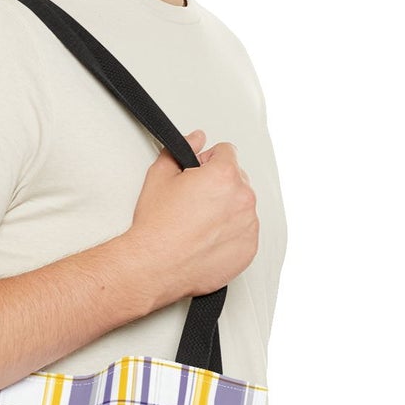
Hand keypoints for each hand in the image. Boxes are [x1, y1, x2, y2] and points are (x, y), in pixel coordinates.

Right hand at [129, 127, 259, 306]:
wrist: (155, 266)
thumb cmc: (157, 227)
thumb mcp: (160, 176)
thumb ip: (183, 148)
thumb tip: (197, 139)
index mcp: (224, 175)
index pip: (227, 152)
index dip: (208, 161)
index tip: (197, 175)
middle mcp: (243, 198)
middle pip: (238, 178)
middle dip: (220, 185)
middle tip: (194, 202)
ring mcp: (249, 225)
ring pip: (242, 206)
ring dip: (227, 209)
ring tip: (199, 223)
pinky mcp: (249, 249)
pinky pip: (245, 232)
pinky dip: (231, 234)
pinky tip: (207, 239)